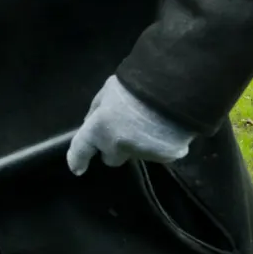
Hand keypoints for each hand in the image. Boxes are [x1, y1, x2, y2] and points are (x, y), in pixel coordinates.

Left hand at [67, 75, 195, 174]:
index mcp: (99, 129)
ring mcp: (143, 154)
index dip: (77, 160)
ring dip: (140, 144)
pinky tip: (168, 128)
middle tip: (126, 130)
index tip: (77, 169)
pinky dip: (162, 144)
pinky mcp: (167, 157)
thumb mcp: (108, 90)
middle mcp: (118, 147)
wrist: (176, 88)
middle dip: (115, 148)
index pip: (81, 150)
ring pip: (137, 154)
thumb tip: (90, 123)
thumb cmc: (137, 84)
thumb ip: (96, 109)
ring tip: (153, 123)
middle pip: (111, 158)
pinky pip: (160, 153)